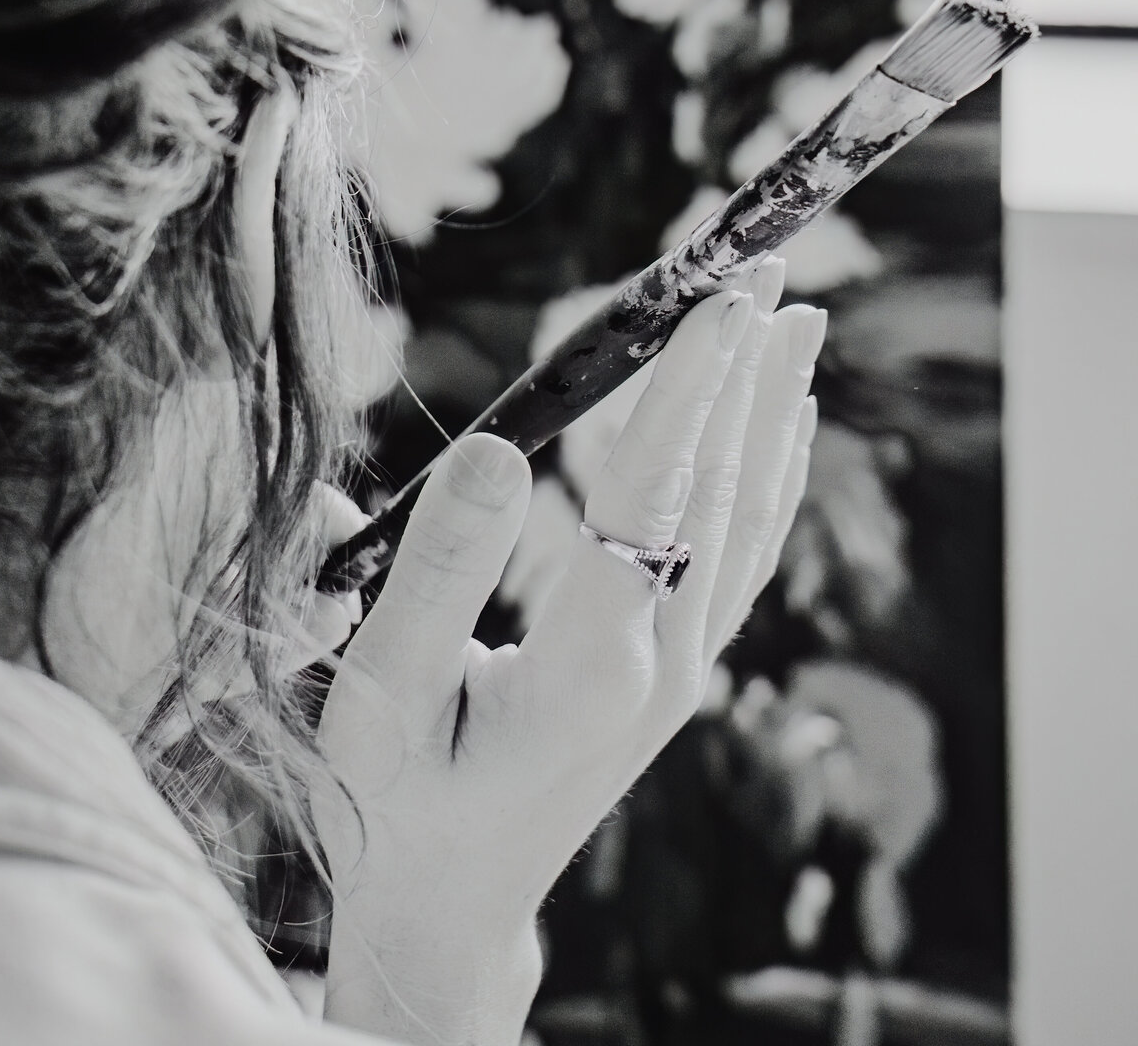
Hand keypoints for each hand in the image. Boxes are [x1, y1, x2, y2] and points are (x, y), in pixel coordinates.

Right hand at [315, 261, 821, 1045]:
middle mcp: (663, 665)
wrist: (448, 908)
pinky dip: (770, 478)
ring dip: (772, 414)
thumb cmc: (395, 804)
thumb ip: (437, 574)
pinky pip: (743, 555)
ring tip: (797, 323)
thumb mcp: (382, 697)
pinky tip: (783, 428)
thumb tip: (502, 451)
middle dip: (748, 375)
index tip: (720, 301)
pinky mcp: (678, 669)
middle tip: (770, 270)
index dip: (689, 393)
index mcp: (592, 668)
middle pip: (724, 495)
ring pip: (748, 521)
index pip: (655, 499)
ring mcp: (682, 670)